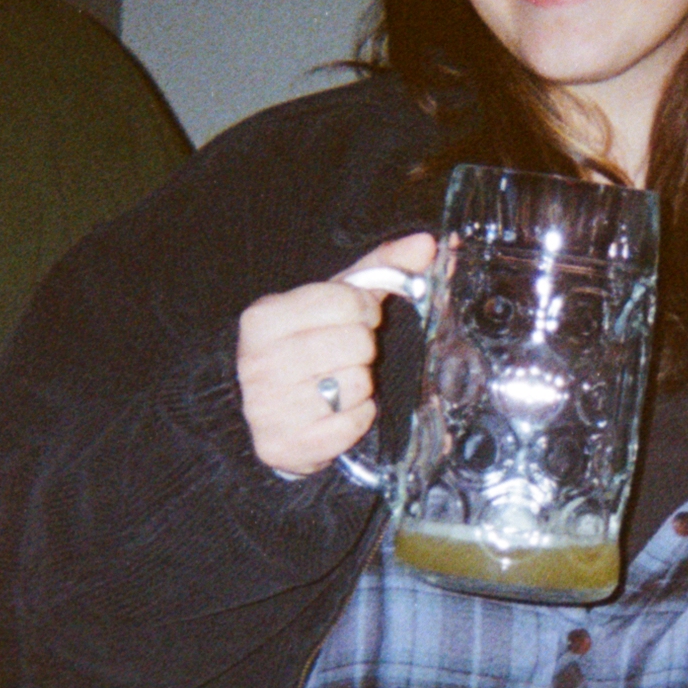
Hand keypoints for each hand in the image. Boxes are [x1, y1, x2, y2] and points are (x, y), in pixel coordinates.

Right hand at [234, 232, 435, 476]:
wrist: (264, 413)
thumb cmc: (305, 347)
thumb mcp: (332, 302)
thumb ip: (379, 270)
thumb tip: (428, 243)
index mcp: (264, 318)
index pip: (344, 300)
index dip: (364, 309)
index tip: (358, 318)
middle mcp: (259, 361)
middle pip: (356, 343)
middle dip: (363, 350)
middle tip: (348, 355)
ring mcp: (268, 406)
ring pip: (356, 385)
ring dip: (361, 386)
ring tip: (339, 383)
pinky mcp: (285, 444)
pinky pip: (352, 424)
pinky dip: (356, 419)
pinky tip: (338, 412)